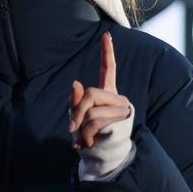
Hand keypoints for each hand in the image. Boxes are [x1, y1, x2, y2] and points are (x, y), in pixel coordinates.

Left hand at [70, 32, 131, 148]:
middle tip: (71, 129)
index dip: (107, 52)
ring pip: (92, 110)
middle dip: (77, 111)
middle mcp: (117, 98)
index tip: (107, 35)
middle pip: (91, 93)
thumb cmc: (90, 135)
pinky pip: (95, 121)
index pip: (108, 69)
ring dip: (81, 128)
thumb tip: (75, 83)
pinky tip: (87, 143)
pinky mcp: (121, 120)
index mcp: (107, 94)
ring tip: (82, 139)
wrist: (105, 156)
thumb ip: (76, 101)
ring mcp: (121, 109)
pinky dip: (85, 134)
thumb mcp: (78, 117)